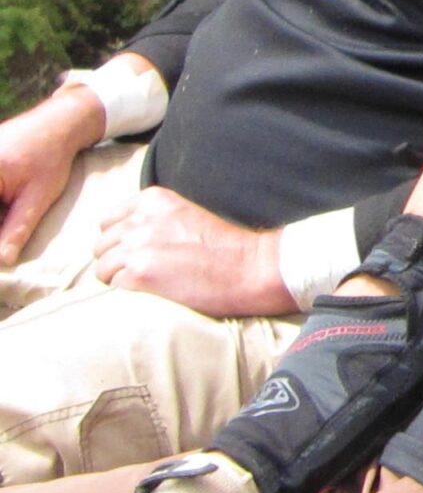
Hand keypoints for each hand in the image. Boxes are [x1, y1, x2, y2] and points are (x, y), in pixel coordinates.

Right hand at [0, 87, 105, 267]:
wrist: (59, 122)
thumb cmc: (51, 157)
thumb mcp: (37, 197)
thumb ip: (17, 230)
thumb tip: (3, 261)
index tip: (6, 248)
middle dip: (2, 223)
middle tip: (18, 216)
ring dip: (3, 214)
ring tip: (18, 207)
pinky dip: (2, 201)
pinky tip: (11, 206)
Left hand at [93, 190, 291, 317]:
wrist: (252, 267)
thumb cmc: (225, 247)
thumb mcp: (184, 215)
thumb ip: (153, 218)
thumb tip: (122, 239)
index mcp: (153, 199)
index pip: (108, 222)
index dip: (120, 241)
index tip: (140, 252)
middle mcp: (141, 219)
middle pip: (100, 246)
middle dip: (116, 260)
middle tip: (144, 271)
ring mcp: (138, 245)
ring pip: (102, 268)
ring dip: (120, 279)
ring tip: (149, 283)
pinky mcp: (141, 273)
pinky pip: (114, 286)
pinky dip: (130, 292)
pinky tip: (154, 291)